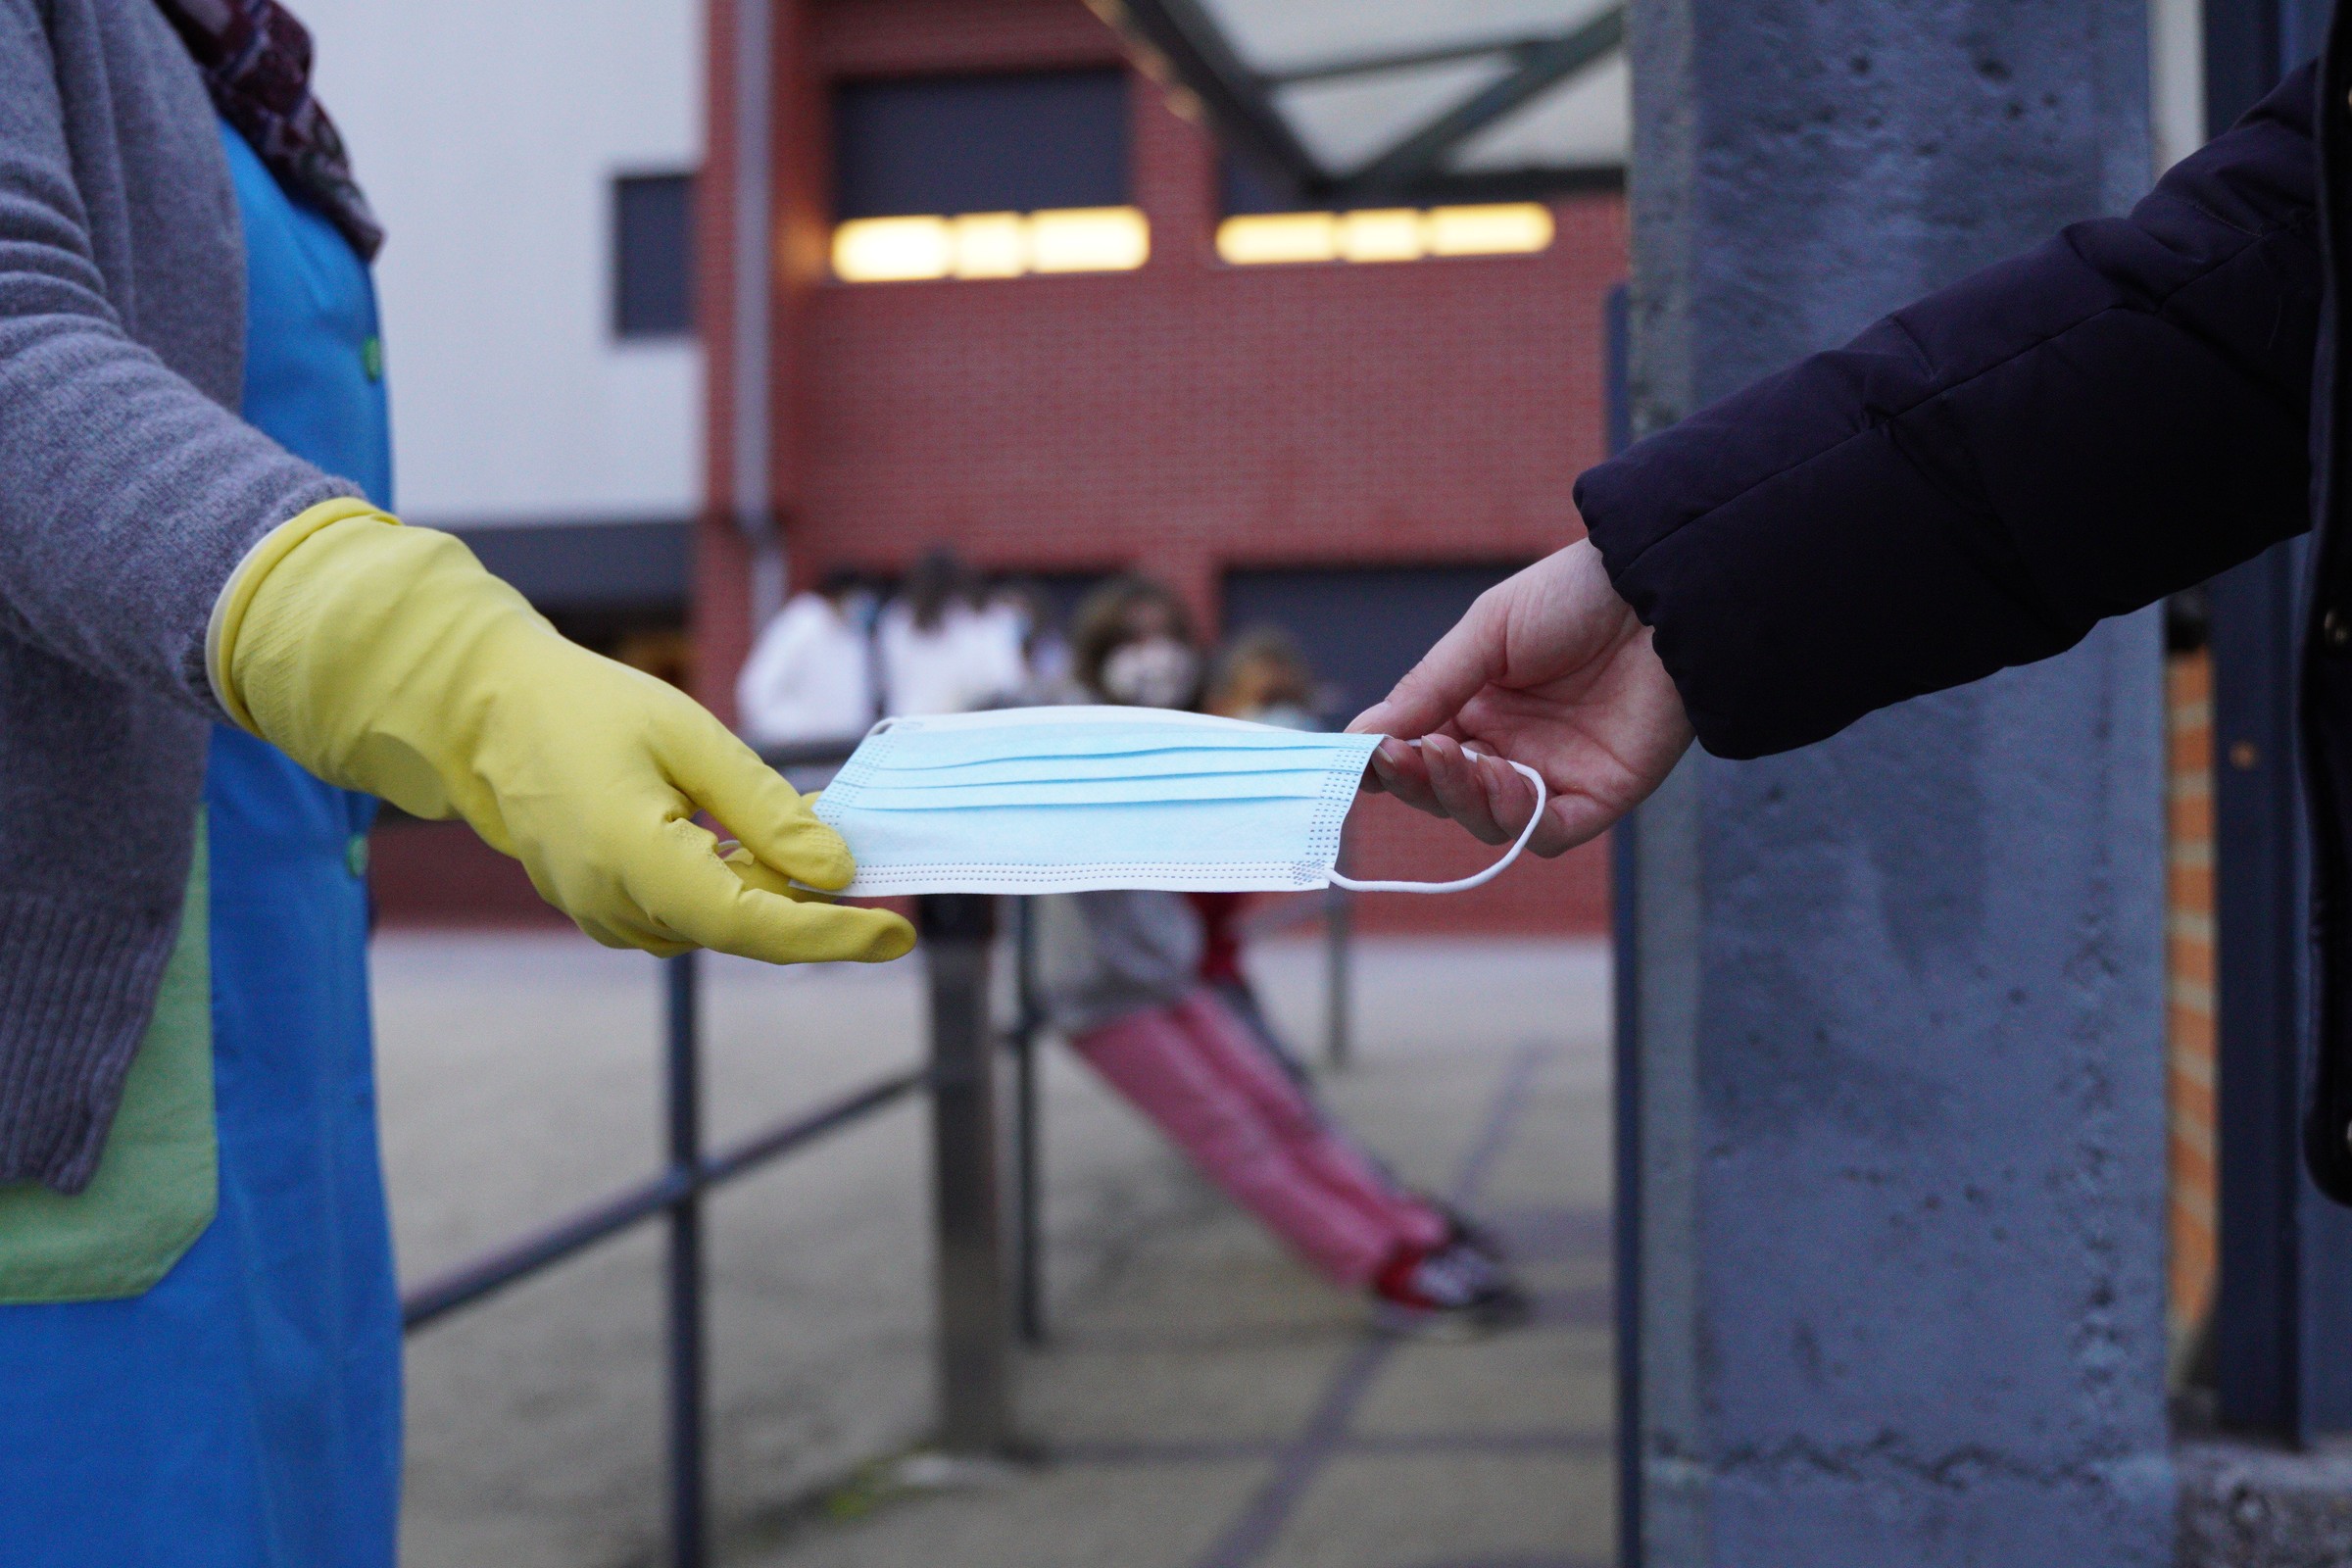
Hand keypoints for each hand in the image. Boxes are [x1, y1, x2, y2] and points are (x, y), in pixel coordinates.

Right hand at [217, 505, 914, 964]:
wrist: (483, 710)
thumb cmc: (585, 707)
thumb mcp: (691, 738)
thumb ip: (767, 810)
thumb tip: (838, 868)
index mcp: (635, 861)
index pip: (755, 925)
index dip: (833, 936)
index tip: (898, 934)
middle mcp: (615, 905)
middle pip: (744, 929)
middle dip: (813, 903)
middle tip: (870, 862)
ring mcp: (603, 914)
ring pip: (719, 922)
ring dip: (771, 888)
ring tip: (804, 829)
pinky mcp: (603, 907)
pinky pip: (688, 910)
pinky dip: (731, 882)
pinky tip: (748, 840)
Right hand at [1347, 539, 1692, 854]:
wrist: (1660, 590)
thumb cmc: (1575, 595)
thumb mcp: (1486, 632)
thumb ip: (1428, 689)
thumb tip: (1360, 738)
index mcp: (1478, 707)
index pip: (1419, 754)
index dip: (1388, 763)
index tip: (1358, 758)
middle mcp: (1512, 748)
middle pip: (1447, 794)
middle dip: (1418, 780)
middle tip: (1400, 755)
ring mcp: (1555, 775)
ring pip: (1488, 819)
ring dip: (1460, 796)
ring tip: (1450, 755)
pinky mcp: (1600, 796)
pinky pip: (1546, 831)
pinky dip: (1516, 817)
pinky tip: (1502, 778)